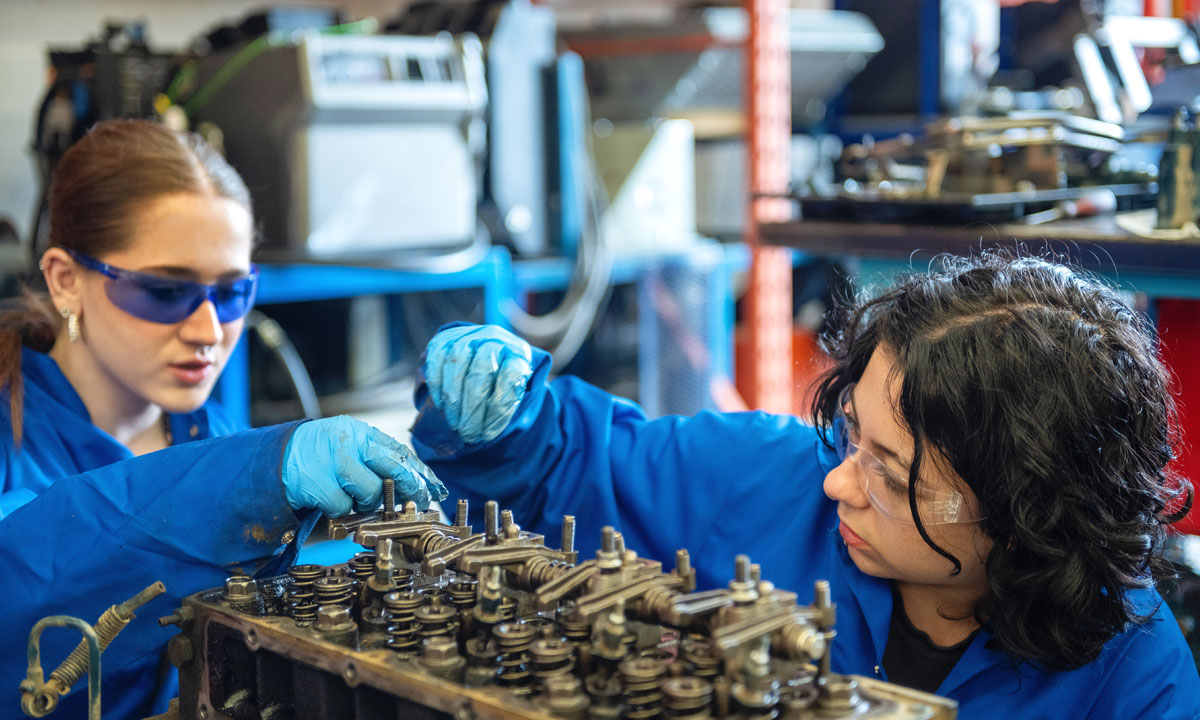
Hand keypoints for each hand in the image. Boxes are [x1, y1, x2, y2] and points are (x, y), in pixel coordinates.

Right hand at [282, 416, 447, 516]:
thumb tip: (411, 480)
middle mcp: (349, 442)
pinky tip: (331, 504)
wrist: (272, 460)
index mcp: (359, 432)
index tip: (435, 488)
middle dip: (410, 488)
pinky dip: (341, 512)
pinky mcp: (318, 483)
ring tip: (355, 500)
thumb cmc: (315, 457)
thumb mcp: (345, 446)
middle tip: (417, 502)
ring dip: (367, 503)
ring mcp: (333, 462)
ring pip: (371, 492)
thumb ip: (372, 457)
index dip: (420, 472)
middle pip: (394, 468)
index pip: (399, 451)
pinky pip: (344, 507)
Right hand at [424, 324, 533, 443]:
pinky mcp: (445, 337)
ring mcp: (469, 335)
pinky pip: (438, 358)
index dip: (500, 406)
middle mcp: (495, 338)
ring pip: (458, 361)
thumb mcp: (511, 394)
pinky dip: (437, 384)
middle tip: (468, 433)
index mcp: (518, 352)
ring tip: (455, 423)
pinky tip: (441, 405)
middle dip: (473, 406)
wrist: (485, 355)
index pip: (511, 374)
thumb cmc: (501, 383)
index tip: (489, 432)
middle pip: (483, 368)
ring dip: (453, 397)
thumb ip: (503, 408)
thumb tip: (485, 431)